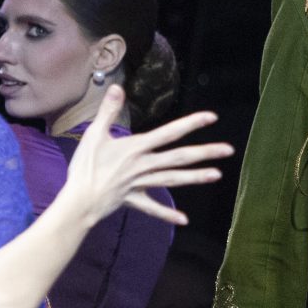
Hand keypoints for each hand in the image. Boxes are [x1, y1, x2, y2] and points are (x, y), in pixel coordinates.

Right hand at [63, 87, 231, 226]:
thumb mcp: (94, 134)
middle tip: (229, 150)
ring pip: (172, 180)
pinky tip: (184, 220)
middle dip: (204, 153)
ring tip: (217, 175)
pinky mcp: (133, 200)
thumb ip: (108, 110)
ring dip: (195, 177)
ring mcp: (140, 184)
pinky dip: (168, 214)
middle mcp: (143, 166)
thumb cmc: (84, 167)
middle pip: (179, 157)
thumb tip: (117, 87)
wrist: (78, 201)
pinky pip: (153, 209)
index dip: (191, 124)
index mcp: (136, 149)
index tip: (211, 118)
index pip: (169, 133)